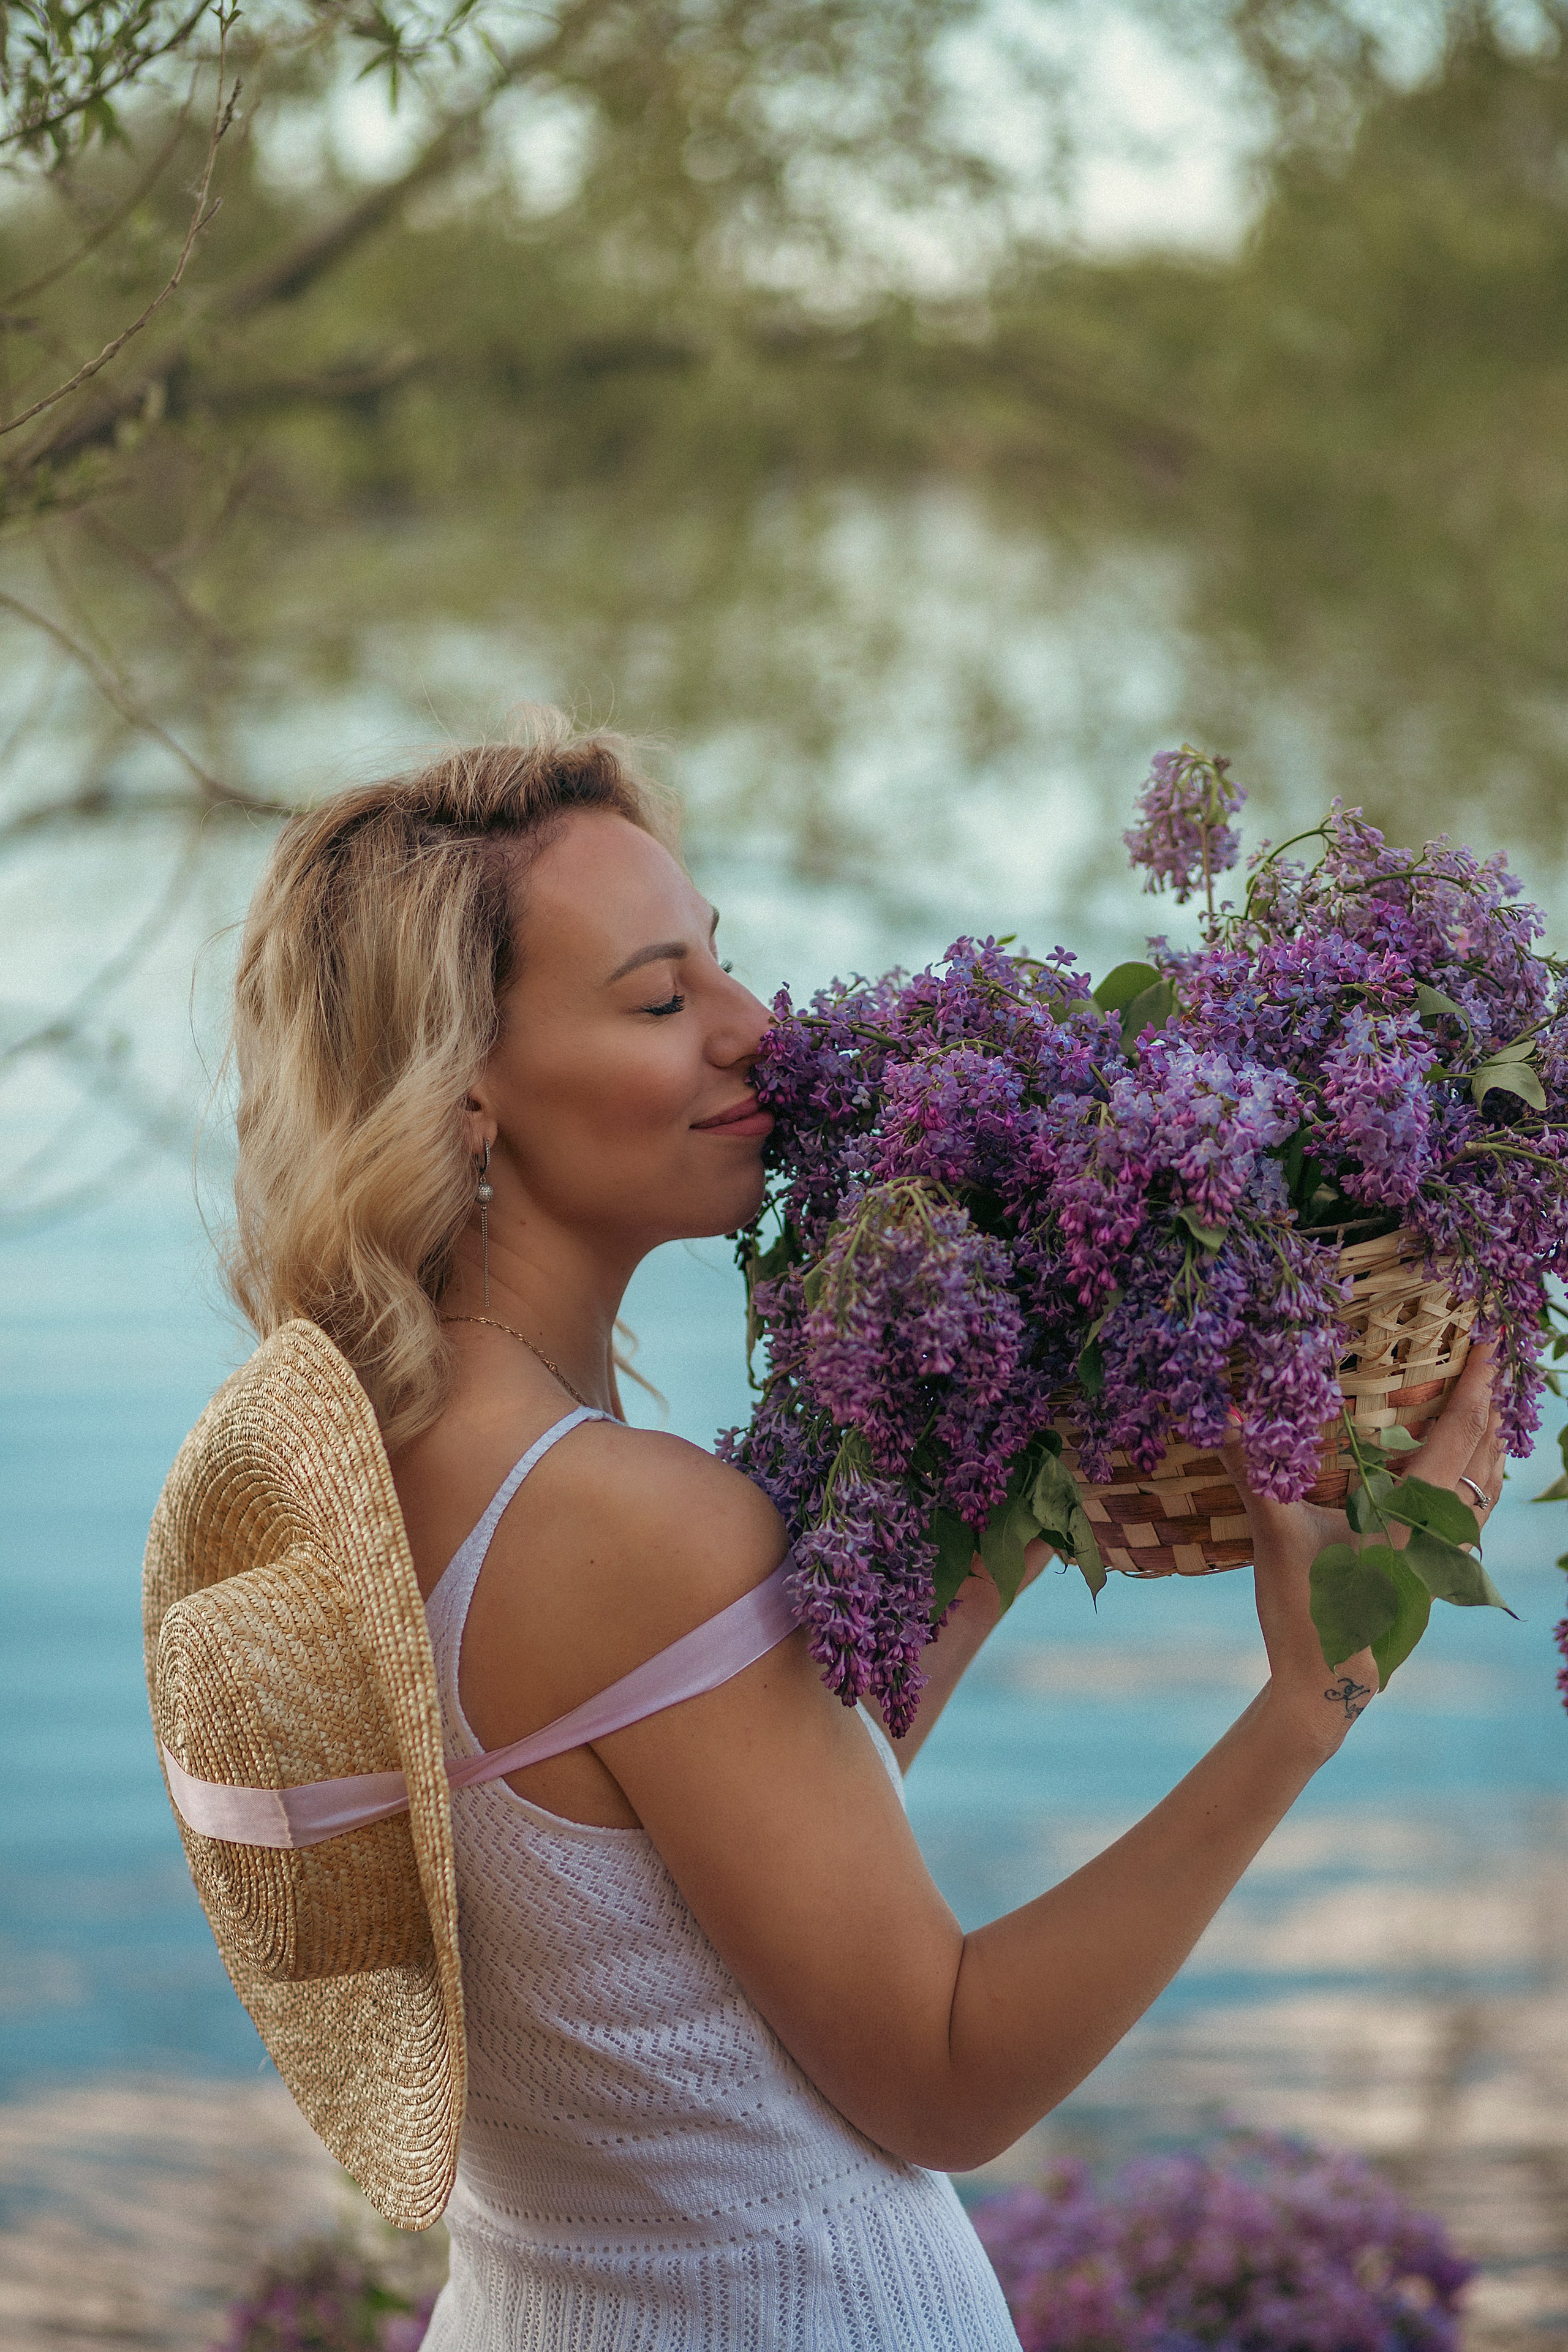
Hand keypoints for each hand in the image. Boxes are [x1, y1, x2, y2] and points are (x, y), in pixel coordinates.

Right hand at [1219, 1341, 1502, 1759]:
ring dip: (1491, 1445)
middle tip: (1493, 1360)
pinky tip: (1463, 1480)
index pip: (1457, 1436)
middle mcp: (1441, 1536)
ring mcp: (1444, 1562)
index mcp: (1412, 1519)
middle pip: (1485, 1459)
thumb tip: (1226, 1414)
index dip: (1476, 1385)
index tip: (1491, 1342)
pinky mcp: (1435, 1579)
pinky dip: (1479, 1484)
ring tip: (1490, 1409)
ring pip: (1486, 1492)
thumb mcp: (1275, 1540)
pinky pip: (1473, 1518)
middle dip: (1492, 1405)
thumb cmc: (1305, 1614)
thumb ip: (1255, 1474)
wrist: (1327, 1688)